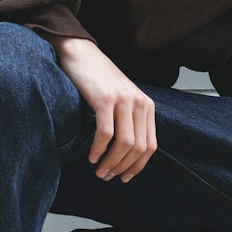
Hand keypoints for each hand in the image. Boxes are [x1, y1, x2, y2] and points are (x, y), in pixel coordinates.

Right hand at [53, 37, 157, 184]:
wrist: (81, 53)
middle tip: (107, 177)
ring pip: (124, 144)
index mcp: (147, 106)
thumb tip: (125, 156)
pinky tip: (92, 157)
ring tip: (99, 171)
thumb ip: (129, 120)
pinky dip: (99, 149)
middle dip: (122, 168)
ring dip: (111, 163)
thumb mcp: (122, 99)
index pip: (150, 146)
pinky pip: (106, 133)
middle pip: (138, 148)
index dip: (138, 167)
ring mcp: (123, 100)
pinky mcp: (105, 99)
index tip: (124, 178)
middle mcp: (139, 103)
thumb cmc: (98, 80)